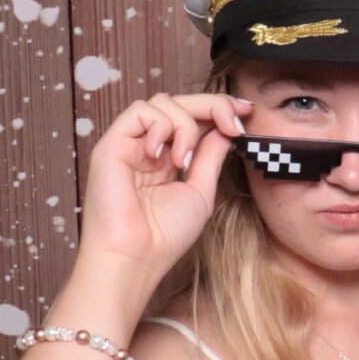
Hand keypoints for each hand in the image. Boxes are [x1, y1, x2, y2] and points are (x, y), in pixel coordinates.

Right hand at [76, 93, 248, 286]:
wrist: (136, 257)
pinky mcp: (111, 144)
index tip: (247, 111)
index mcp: (168, 157)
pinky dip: (161, 126)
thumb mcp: (200, 190)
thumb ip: (210, 157)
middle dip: (214, 105)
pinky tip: (164, 156)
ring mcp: (129, 144)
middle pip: (180, 102)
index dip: (220, 108)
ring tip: (184, 162)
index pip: (194, 117)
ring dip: (187, 125)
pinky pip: (140, 111)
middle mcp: (148, 147)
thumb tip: (226, 127)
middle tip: (236, 123)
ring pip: (162, 102)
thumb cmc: (165, 235)